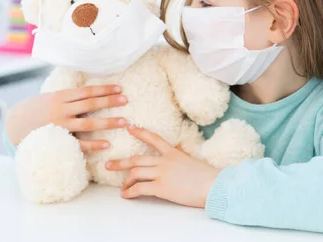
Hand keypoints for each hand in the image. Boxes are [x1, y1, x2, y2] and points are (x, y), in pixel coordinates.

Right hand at [5, 85, 128, 150]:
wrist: (15, 124)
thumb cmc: (39, 108)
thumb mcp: (52, 97)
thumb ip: (71, 96)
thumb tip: (94, 91)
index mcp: (61, 96)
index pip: (87, 91)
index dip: (104, 89)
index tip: (119, 89)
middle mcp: (61, 109)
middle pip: (90, 104)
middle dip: (109, 102)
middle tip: (126, 100)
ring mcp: (60, 125)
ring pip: (88, 123)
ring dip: (108, 122)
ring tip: (124, 121)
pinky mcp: (59, 140)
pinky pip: (79, 143)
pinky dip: (93, 144)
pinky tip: (107, 144)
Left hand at [105, 126, 219, 207]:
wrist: (213, 185)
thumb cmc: (206, 176)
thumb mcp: (191, 161)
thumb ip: (180, 158)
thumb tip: (176, 155)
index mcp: (173, 153)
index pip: (154, 138)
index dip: (140, 132)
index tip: (129, 127)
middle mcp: (165, 161)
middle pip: (137, 158)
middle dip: (121, 162)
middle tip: (109, 164)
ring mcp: (162, 173)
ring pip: (136, 172)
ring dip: (125, 180)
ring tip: (121, 187)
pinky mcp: (161, 187)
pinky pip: (140, 188)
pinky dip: (130, 192)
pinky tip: (126, 195)